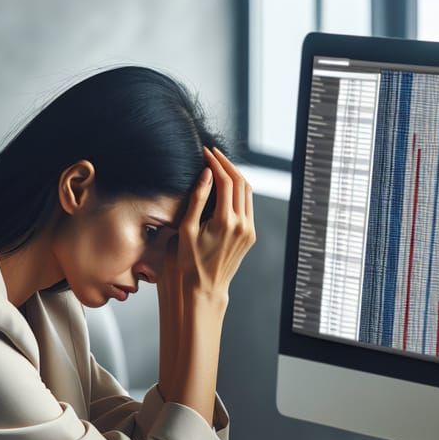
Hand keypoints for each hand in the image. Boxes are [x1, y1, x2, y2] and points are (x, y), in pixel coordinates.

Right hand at [174, 147, 254, 299]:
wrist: (207, 287)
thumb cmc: (191, 262)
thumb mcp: (187, 229)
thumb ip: (198, 199)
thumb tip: (206, 174)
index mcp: (226, 222)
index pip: (226, 181)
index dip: (216, 163)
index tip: (206, 153)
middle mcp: (242, 225)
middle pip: (241, 183)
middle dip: (227, 164)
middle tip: (214, 154)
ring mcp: (249, 230)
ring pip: (248, 193)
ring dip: (236, 176)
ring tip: (220, 166)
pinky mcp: (251, 235)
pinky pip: (248, 206)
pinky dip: (239, 192)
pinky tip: (227, 187)